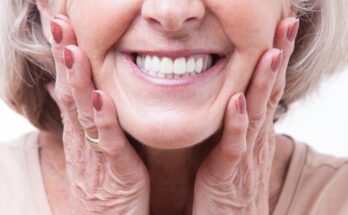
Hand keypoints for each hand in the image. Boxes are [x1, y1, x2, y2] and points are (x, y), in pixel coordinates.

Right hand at [46, 15, 149, 214]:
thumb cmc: (100, 184)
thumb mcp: (86, 148)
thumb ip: (77, 118)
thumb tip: (58, 89)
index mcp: (79, 132)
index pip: (67, 87)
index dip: (63, 57)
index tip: (59, 26)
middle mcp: (83, 140)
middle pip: (70, 94)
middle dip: (65, 58)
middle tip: (58, 24)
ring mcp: (96, 155)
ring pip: (85, 113)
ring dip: (78, 81)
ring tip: (73, 51)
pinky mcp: (116, 171)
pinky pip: (109, 143)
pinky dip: (104, 120)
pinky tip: (101, 98)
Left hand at [193, 17, 298, 214]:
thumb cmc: (231, 182)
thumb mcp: (237, 146)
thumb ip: (238, 122)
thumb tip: (237, 97)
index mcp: (256, 129)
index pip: (269, 86)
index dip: (275, 57)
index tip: (280, 28)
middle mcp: (256, 137)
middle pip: (271, 91)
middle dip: (279, 57)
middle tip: (287, 24)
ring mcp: (245, 153)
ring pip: (258, 112)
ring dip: (264, 82)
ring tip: (271, 52)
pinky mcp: (229, 171)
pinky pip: (234, 144)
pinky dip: (237, 122)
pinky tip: (238, 101)